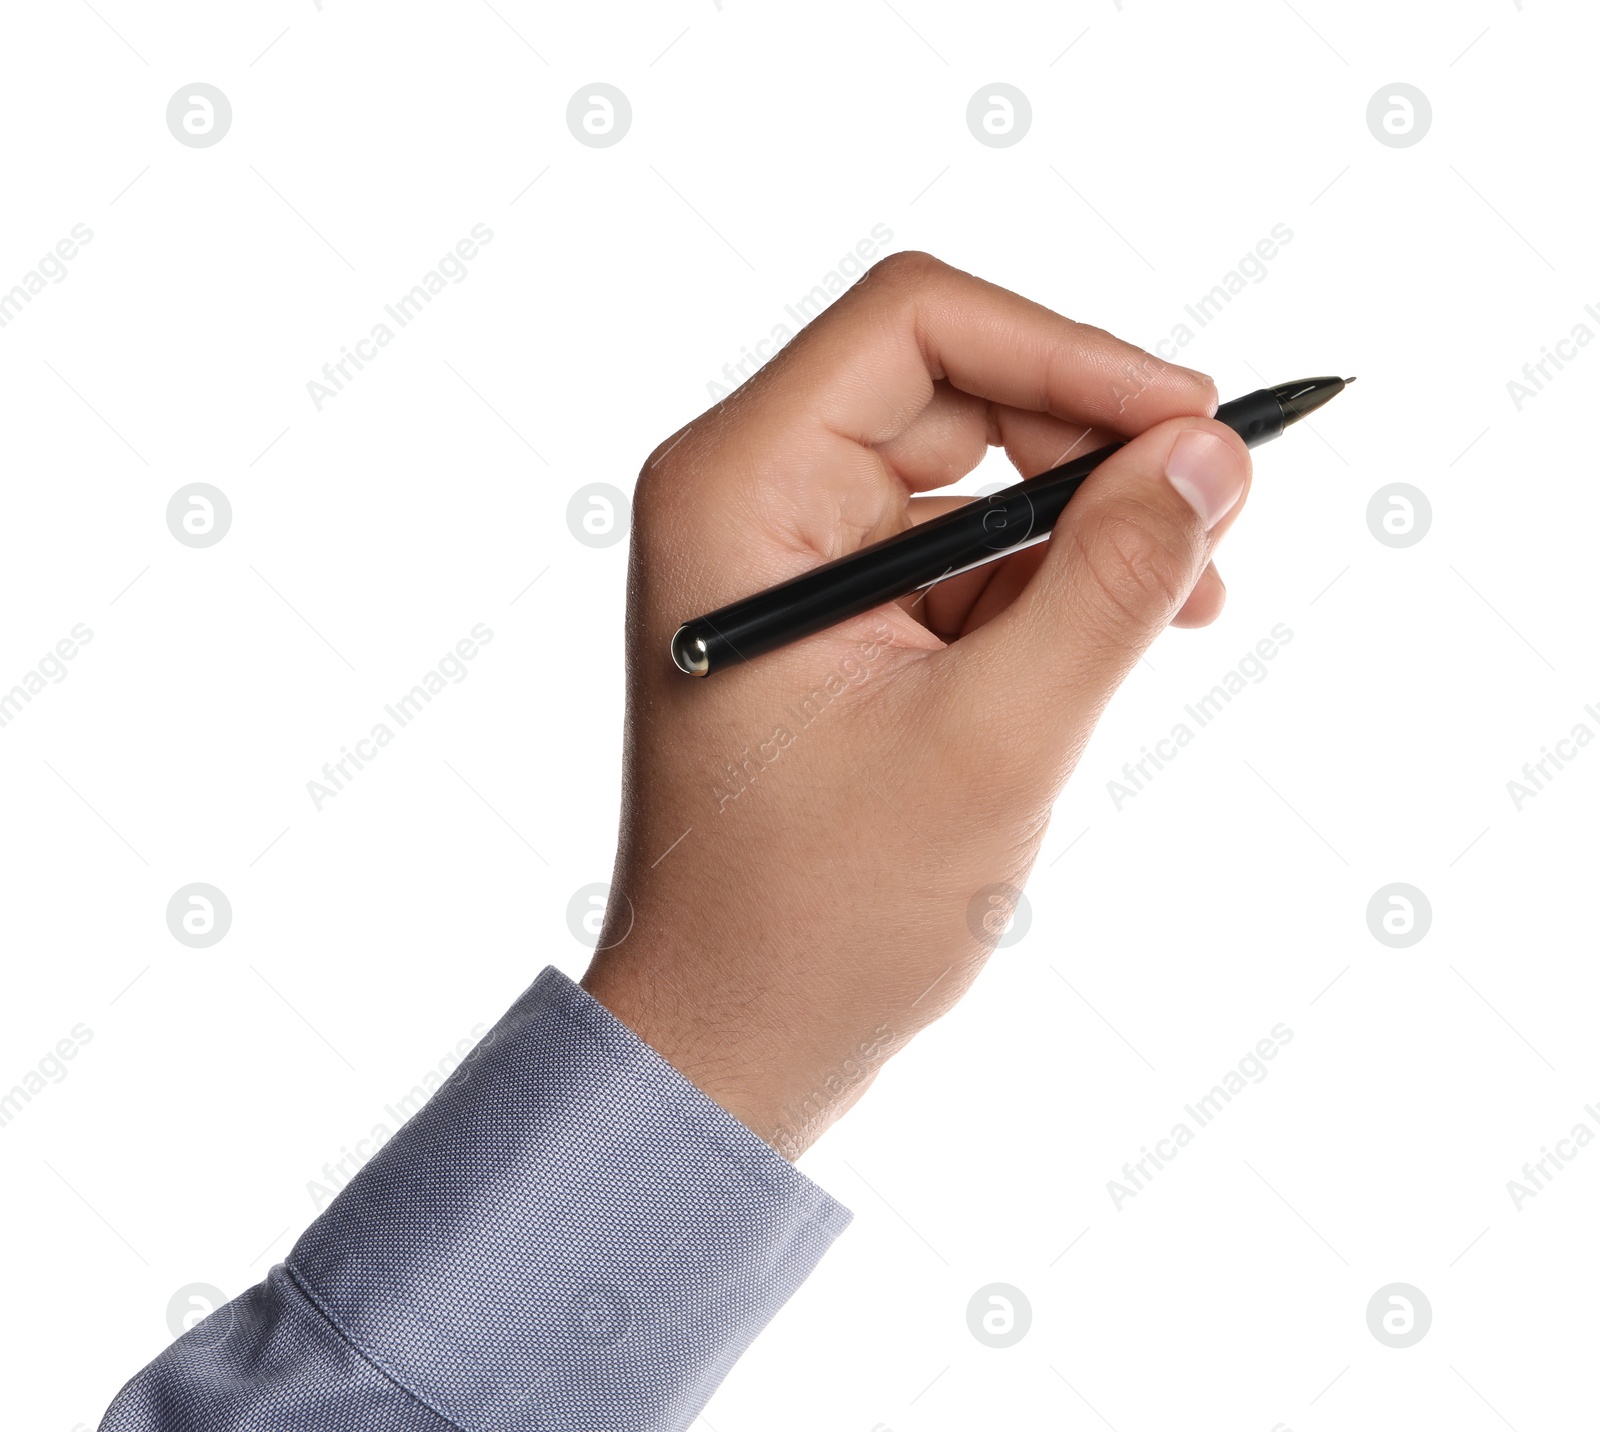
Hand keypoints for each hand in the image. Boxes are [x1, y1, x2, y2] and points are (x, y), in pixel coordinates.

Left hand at [581, 252, 1250, 1157]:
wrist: (732, 1039)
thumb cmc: (822, 914)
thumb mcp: (995, 742)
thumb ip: (1111, 584)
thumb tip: (1210, 453)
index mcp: (738, 492)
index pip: (917, 324)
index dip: (1072, 352)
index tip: (1194, 426)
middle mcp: (747, 498)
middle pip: (951, 384)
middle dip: (1090, 444)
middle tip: (1210, 519)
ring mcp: (784, 557)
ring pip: (968, 473)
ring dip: (1083, 525)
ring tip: (1185, 604)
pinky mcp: (829, 617)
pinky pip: (958, 553)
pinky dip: (1046, 584)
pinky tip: (1119, 639)